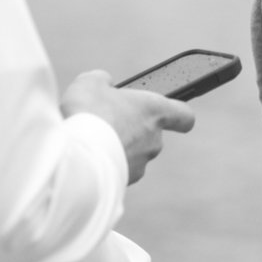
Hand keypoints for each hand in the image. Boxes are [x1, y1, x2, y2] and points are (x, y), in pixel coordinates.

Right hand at [60, 70, 193, 182]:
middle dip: (132, 130)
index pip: (184, 116)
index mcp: (155, 111)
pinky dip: (106, 165)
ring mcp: (141, 163)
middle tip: (107, 122)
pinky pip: (118, 170)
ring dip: (118, 148)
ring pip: (134, 154)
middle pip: (151, 135)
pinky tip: (87, 158)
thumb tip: (105, 84)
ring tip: (92, 141)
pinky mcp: (126, 181)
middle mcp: (154, 140)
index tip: (174, 116)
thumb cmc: (89, 114)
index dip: (180, 116)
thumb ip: (103, 80)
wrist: (76, 157)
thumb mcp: (90, 83)